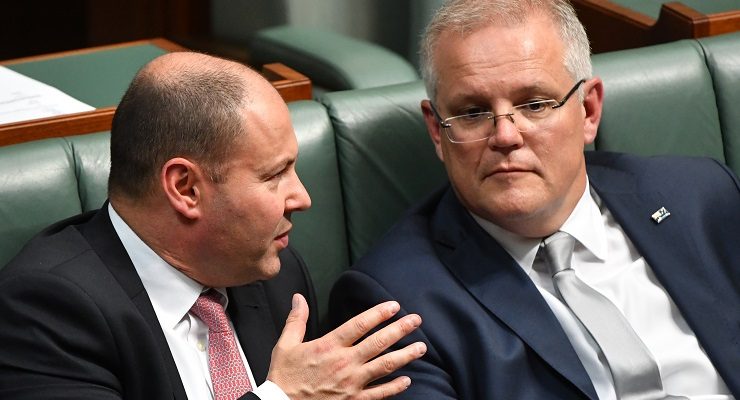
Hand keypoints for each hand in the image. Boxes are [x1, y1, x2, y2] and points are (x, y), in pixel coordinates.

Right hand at [267, 294, 425, 398]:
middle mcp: (344, 363)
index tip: (394, 306)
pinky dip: (394, 387)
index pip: (359, 325)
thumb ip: (296, 320)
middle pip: (378, 343)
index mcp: (328, 346)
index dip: (378, 314)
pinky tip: (407, 380)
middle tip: (416, 320)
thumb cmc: (284, 378)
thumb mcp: (285, 345)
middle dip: (400, 330)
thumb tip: (298, 298)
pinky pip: (379, 394)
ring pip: (384, 366)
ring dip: (405, 356)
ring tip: (421, 347)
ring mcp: (351, 383)